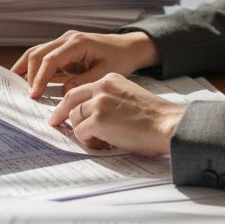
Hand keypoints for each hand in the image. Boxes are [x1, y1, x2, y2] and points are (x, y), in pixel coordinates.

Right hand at [11, 30, 159, 98]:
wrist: (129, 47)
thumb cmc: (121, 59)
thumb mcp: (106, 73)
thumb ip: (85, 81)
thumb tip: (64, 91)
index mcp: (77, 42)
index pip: (50, 59)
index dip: (40, 77)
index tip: (34, 94)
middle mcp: (67, 39)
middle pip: (38, 53)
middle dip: (28, 74)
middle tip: (25, 95)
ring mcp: (64, 42)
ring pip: (37, 52)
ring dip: (26, 68)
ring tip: (14, 85)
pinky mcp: (64, 49)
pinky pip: (44, 57)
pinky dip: (34, 68)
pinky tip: (27, 81)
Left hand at [48, 73, 184, 156]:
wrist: (169, 124)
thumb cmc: (155, 117)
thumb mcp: (129, 96)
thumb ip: (110, 99)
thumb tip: (92, 116)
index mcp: (110, 79)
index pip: (82, 88)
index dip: (70, 101)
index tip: (63, 110)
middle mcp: (102, 87)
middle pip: (70, 100)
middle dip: (60, 112)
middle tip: (55, 122)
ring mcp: (98, 103)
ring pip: (74, 118)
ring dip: (82, 131)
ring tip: (98, 140)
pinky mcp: (98, 120)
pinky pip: (80, 133)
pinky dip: (87, 141)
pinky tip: (102, 144)